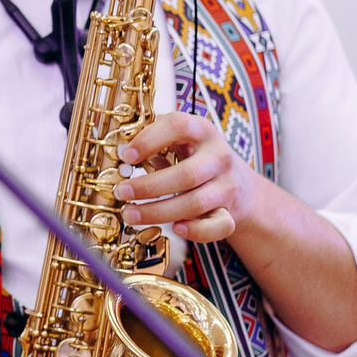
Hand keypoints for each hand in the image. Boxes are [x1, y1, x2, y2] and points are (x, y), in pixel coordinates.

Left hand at [116, 112, 248, 242]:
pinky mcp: (230, 212)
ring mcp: (227, 185)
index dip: (149, 140)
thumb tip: (118, 150)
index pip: (178, 126)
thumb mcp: (177, 140)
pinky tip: (175, 228)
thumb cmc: (193, 157)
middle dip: (148, 187)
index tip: (126, 156)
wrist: (237, 183)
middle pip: (186, 174)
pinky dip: (196, 231)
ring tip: (130, 214)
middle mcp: (218, 156)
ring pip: (196, 202)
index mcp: (201, 130)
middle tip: (121, 193)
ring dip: (158, 212)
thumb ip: (152, 142)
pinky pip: (218, 226)